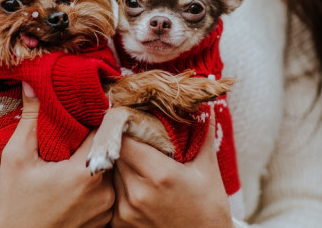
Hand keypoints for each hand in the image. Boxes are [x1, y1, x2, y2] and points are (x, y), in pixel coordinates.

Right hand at [0, 82, 114, 227]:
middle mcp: (104, 191)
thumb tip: (32, 84)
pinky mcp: (104, 223)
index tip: (81, 111)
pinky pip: (107, 194)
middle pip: (106, 152)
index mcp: (85, 172)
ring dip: (95, 165)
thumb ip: (29, 119)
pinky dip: (96, 187)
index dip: (91, 119)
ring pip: (108, 173)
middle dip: (91, 143)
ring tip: (73, 161)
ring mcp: (106, 210)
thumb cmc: (12, 204)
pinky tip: (75, 186)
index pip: (101, 131)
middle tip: (74, 137)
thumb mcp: (15, 158)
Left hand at [111, 108, 232, 227]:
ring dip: (122, 166)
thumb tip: (206, 106)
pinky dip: (121, 187)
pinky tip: (139, 186)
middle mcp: (137, 192)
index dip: (126, 128)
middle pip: (116, 154)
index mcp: (158, 174)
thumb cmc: (209, 210)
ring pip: (112, 174)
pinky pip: (113, 194)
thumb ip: (202, 134)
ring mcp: (126, 210)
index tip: (134, 123)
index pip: (124, 139)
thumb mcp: (208, 170)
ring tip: (140, 165)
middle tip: (137, 141)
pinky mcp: (120, 224)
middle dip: (125, 145)